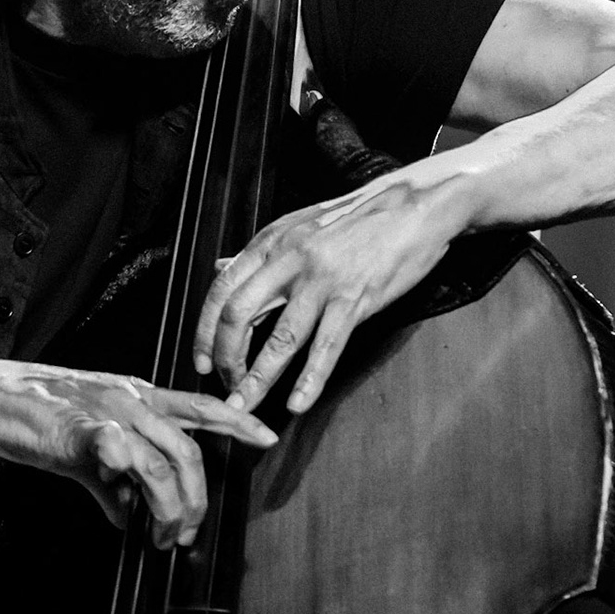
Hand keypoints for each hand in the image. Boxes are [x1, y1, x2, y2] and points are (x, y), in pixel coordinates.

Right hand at [0, 359, 276, 548]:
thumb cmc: (40, 416)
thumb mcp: (88, 444)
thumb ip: (115, 477)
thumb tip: (131, 514)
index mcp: (139, 394)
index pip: (200, 405)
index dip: (237, 420)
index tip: (266, 437)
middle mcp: (133, 398)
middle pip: (190, 449)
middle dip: (197, 498)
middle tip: (185, 530)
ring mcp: (112, 412)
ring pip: (164, 463)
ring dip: (169, 508)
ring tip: (160, 534)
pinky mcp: (87, 431)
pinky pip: (125, 465)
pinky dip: (127, 499)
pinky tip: (120, 513)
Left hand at [191, 168, 463, 414]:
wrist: (414, 205)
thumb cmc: (357, 219)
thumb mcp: (299, 226)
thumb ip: (260, 253)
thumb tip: (220, 268)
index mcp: (272, 242)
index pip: (222, 290)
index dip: (204, 330)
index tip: (200, 360)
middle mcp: (290, 259)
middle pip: (239, 315)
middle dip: (225, 358)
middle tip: (224, 388)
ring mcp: (323, 279)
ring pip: (279, 338)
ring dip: (257, 379)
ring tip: (244, 408)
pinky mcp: (355, 297)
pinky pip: (326, 345)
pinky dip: (310, 380)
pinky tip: (297, 404)